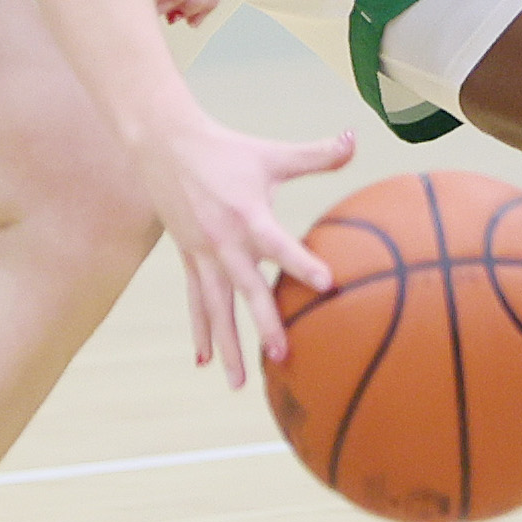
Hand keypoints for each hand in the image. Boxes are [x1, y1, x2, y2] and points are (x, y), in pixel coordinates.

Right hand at [132, 114, 355, 388]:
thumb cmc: (226, 149)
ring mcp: (203, 253)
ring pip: (216, 307)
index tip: (327, 285)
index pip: (277, 243)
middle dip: (264, 323)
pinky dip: (200, 331)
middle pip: (246, 288)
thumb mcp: (272, 153)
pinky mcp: (189, 258)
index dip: (301, 263)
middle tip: (283, 354)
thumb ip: (316, 154)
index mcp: (247, 214)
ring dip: (227, 344)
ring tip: (238, 383)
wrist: (166, 146)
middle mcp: (223, 240)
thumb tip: (355, 138)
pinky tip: (203, 363)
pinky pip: (196, 300)